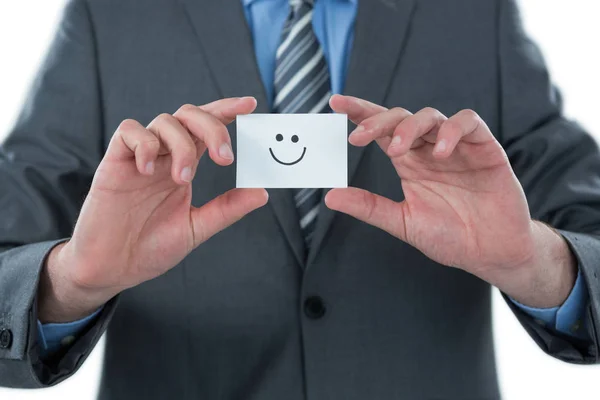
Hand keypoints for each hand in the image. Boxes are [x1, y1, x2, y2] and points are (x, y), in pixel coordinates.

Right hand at [38, 97, 267, 322]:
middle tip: (225, 158)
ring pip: (164, 121)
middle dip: (212, 127)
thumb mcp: (196, 228)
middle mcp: (164, 156)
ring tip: (183, 179)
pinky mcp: (114, 162)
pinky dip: (144, 144)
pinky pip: (128, 132)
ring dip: (181, 145)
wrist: (113, 268)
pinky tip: (149, 172)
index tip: (250, 105)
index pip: (206, 128)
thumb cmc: (151, 248)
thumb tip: (262, 192)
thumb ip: (227, 209)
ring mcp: (139, 157)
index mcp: (184, 166)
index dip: (227, 111)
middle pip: (189, 115)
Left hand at [326, 95, 576, 307]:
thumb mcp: (403, 222)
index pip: (382, 130)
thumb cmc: (450, 237)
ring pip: (431, 116)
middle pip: (402, 118)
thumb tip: (330, 196)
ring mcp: (457, 147)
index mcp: (409, 163)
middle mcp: (429, 150)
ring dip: (410, 127)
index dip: (361, 113)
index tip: (336, 103)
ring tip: (398, 150)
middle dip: (378, 121)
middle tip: (359, 137)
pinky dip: (453, 130)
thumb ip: (369, 207)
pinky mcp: (485, 149)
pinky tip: (441, 151)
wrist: (491, 253)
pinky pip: (469, 123)